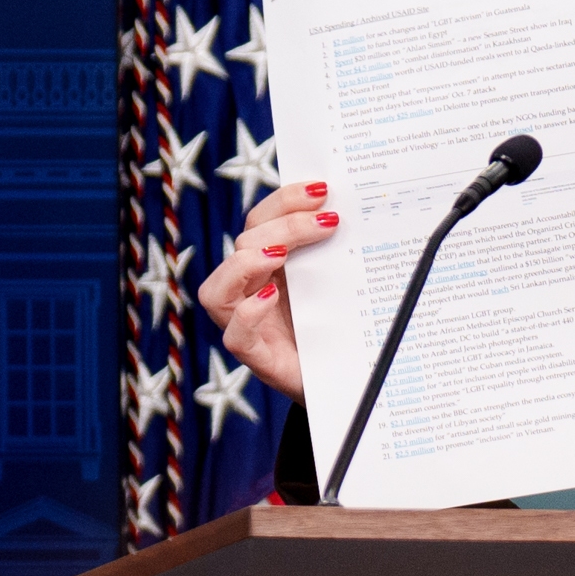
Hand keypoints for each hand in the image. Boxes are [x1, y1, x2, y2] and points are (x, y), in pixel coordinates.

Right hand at [196, 178, 336, 397]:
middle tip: (327, 221)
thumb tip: (356, 212)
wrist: (356, 386)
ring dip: (246, 263)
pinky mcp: (259, 360)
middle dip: (283, 225)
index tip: (321, 189)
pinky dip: (248, 314)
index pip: (261, 221)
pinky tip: (272, 298)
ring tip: (282, 253)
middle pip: (244, 244)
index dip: (284, 200)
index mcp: (271, 267)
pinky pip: (235, 336)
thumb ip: (340, 254)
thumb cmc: (348, 332)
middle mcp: (252, 292)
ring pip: (218, 290)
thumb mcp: (346, 285)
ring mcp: (249, 327)